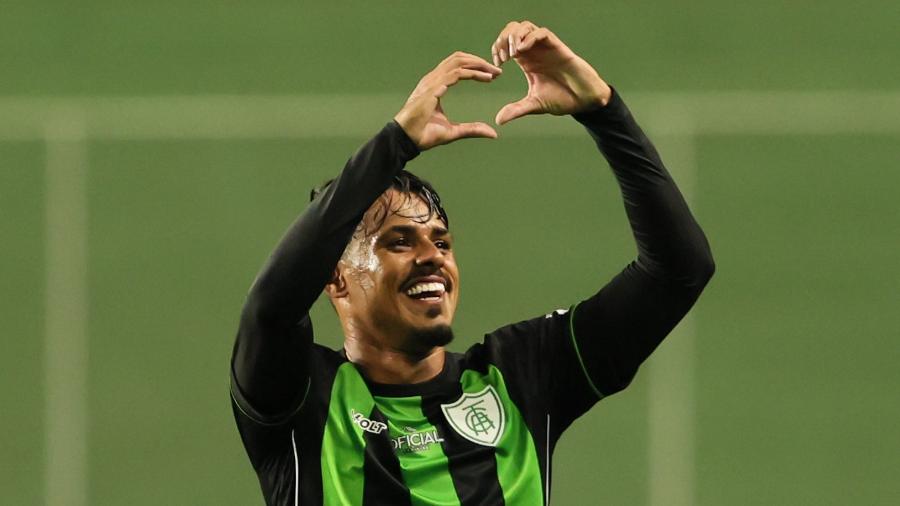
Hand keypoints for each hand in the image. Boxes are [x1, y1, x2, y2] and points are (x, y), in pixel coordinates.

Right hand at [394, 52, 502, 149]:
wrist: (406, 139)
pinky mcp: (434, 88)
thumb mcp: (454, 131)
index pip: (456, 66)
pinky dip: (474, 73)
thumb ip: (472, 129)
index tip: (492, 75)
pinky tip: (486, 78)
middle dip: (479, 61)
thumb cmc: (423, 135)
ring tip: (494, 71)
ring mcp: (432, 81)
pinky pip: (457, 74)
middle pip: (458, 58)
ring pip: (459, 62)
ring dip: (479, 64)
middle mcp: (433, 79)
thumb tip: (493, 134)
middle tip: (496, 70)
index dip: (475, 67)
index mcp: (435, 84)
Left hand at [491, 21, 611, 124]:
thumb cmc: (561, 99)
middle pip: (513, 30)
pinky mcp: (557, 47)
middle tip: (503, 57)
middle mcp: (534, 52)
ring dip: (515, 36)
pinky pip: (542, 33)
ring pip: (526, 27)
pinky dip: (529, 38)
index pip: (507, 43)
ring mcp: (545, 48)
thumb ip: (516, 109)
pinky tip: (522, 50)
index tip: (497, 64)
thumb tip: (498, 120)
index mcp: (526, 61)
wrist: (583, 100)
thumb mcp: (534, 105)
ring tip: (513, 54)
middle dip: (503, 39)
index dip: (498, 48)